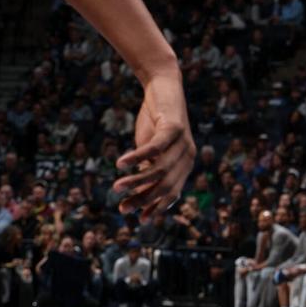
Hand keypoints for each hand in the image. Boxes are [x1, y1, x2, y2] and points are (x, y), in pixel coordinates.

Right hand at [113, 65, 194, 221]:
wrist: (164, 87)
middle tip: (122, 207)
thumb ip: (149, 169)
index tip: (139, 219)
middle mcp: (188, 155)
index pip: (172, 193)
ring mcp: (183, 141)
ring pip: (159, 170)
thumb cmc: (156, 122)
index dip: (156, 207)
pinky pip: (154, 148)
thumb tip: (139, 194)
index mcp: (185, 164)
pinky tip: (119, 164)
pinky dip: (136, 158)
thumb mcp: (153, 150)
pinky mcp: (174, 127)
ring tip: (117, 187)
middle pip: (165, 185)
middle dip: (143, 199)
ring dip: (136, 181)